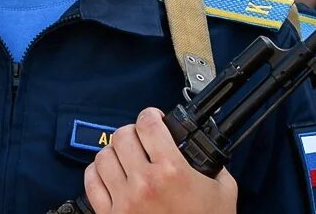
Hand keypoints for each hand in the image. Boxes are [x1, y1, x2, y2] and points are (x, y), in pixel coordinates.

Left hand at [84, 107, 237, 213]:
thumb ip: (212, 164)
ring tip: (126, 157)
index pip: (148, 124)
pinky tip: (111, 175)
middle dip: (134, 132)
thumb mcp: (223, 191)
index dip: (151, 115)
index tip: (154, 119)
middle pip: (122, 136)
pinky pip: (91, 182)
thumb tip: (201, 149)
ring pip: (104, 156)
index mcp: (171, 171)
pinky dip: (98, 173)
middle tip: (142, 139)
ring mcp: (124, 201)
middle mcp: (144, 183)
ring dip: (115, 152)